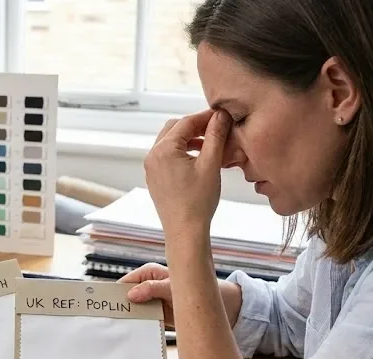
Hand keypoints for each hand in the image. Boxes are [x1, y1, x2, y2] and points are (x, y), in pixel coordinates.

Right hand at [120, 263, 243, 327]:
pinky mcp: (156, 313)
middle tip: (109, 316)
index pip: (125, 282)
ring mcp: (150, 300)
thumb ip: (152, 288)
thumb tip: (131, 294)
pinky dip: (138, 324)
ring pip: (133, 308)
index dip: (115, 291)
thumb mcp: (173, 287)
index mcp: (148, 273)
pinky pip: (143, 318)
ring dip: (129, 316)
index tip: (106, 302)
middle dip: (119, 305)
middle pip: (126, 296)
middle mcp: (146, 285)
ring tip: (118, 326)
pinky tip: (132, 330)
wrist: (213, 303)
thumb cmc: (196, 286)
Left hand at [143, 109, 230, 233]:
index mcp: (163, 150)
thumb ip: (215, 136)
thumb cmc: (198, 201)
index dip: (205, 117)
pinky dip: (181, 151)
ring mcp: (151, 168)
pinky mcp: (155, 177)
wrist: (185, 230)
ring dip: (188, 139)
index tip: (221, 115)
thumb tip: (220, 115)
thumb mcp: (210, 164)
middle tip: (215, 128)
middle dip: (195, 126)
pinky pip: (166, 156)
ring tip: (210, 144)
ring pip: (170, 142)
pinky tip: (198, 158)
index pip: (185, 122)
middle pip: (174, 129)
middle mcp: (152, 156)